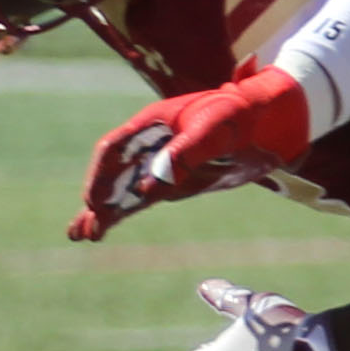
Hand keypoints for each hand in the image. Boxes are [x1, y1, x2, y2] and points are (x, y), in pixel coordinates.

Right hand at [72, 63, 311, 242]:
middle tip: (83, 229)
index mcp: (152, 124)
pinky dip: (126, 211)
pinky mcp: (174, 181)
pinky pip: (143, 197)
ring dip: (105, 210)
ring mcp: (160, 164)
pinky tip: (106, 226)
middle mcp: (150, 145)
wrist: (267, 122)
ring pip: (125, 189)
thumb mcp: (214, 130)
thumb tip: (150, 187)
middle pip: (113, 173)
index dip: (101, 175)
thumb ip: (184, 155)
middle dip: (97, 199)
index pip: (115, 149)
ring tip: (82, 235)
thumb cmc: (238, 116)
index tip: (94, 200)